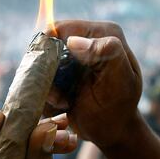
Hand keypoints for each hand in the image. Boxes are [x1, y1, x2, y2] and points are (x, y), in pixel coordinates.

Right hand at [49, 20, 141, 148]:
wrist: (111, 130)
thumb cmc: (119, 105)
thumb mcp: (120, 79)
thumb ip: (106, 52)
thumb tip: (73, 41)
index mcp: (103, 32)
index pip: (63, 28)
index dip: (51, 49)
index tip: (57, 76)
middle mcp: (86, 38)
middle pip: (46, 43)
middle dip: (48, 71)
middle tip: (62, 97)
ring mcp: (71, 55)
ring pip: (39, 62)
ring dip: (47, 85)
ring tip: (64, 102)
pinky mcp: (60, 71)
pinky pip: (39, 77)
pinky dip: (46, 92)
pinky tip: (62, 104)